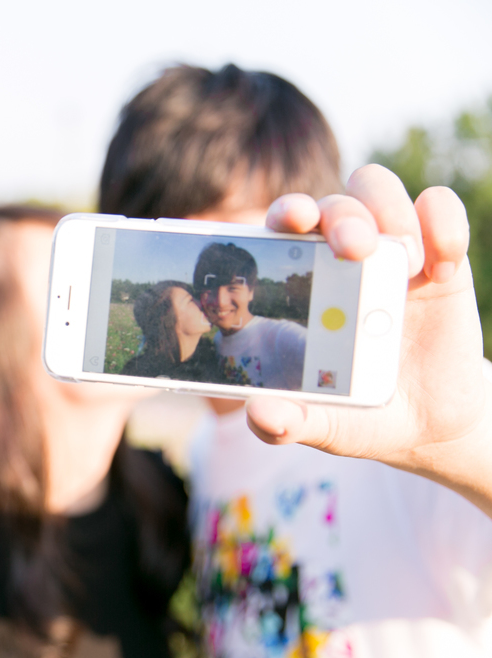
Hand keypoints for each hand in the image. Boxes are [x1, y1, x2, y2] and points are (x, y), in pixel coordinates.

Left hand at [247, 164, 491, 515]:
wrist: (427, 424)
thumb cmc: (359, 413)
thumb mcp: (323, 424)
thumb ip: (287, 422)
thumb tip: (260, 415)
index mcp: (299, 284)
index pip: (281, 230)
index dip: (285, 213)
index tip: (292, 222)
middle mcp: (337, 256)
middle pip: (331, 202)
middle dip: (341, 214)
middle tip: (353, 248)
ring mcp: (388, 250)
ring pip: (376, 189)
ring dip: (388, 208)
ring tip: (404, 258)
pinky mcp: (439, 255)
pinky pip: (439, 206)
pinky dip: (443, 222)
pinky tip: (442, 269)